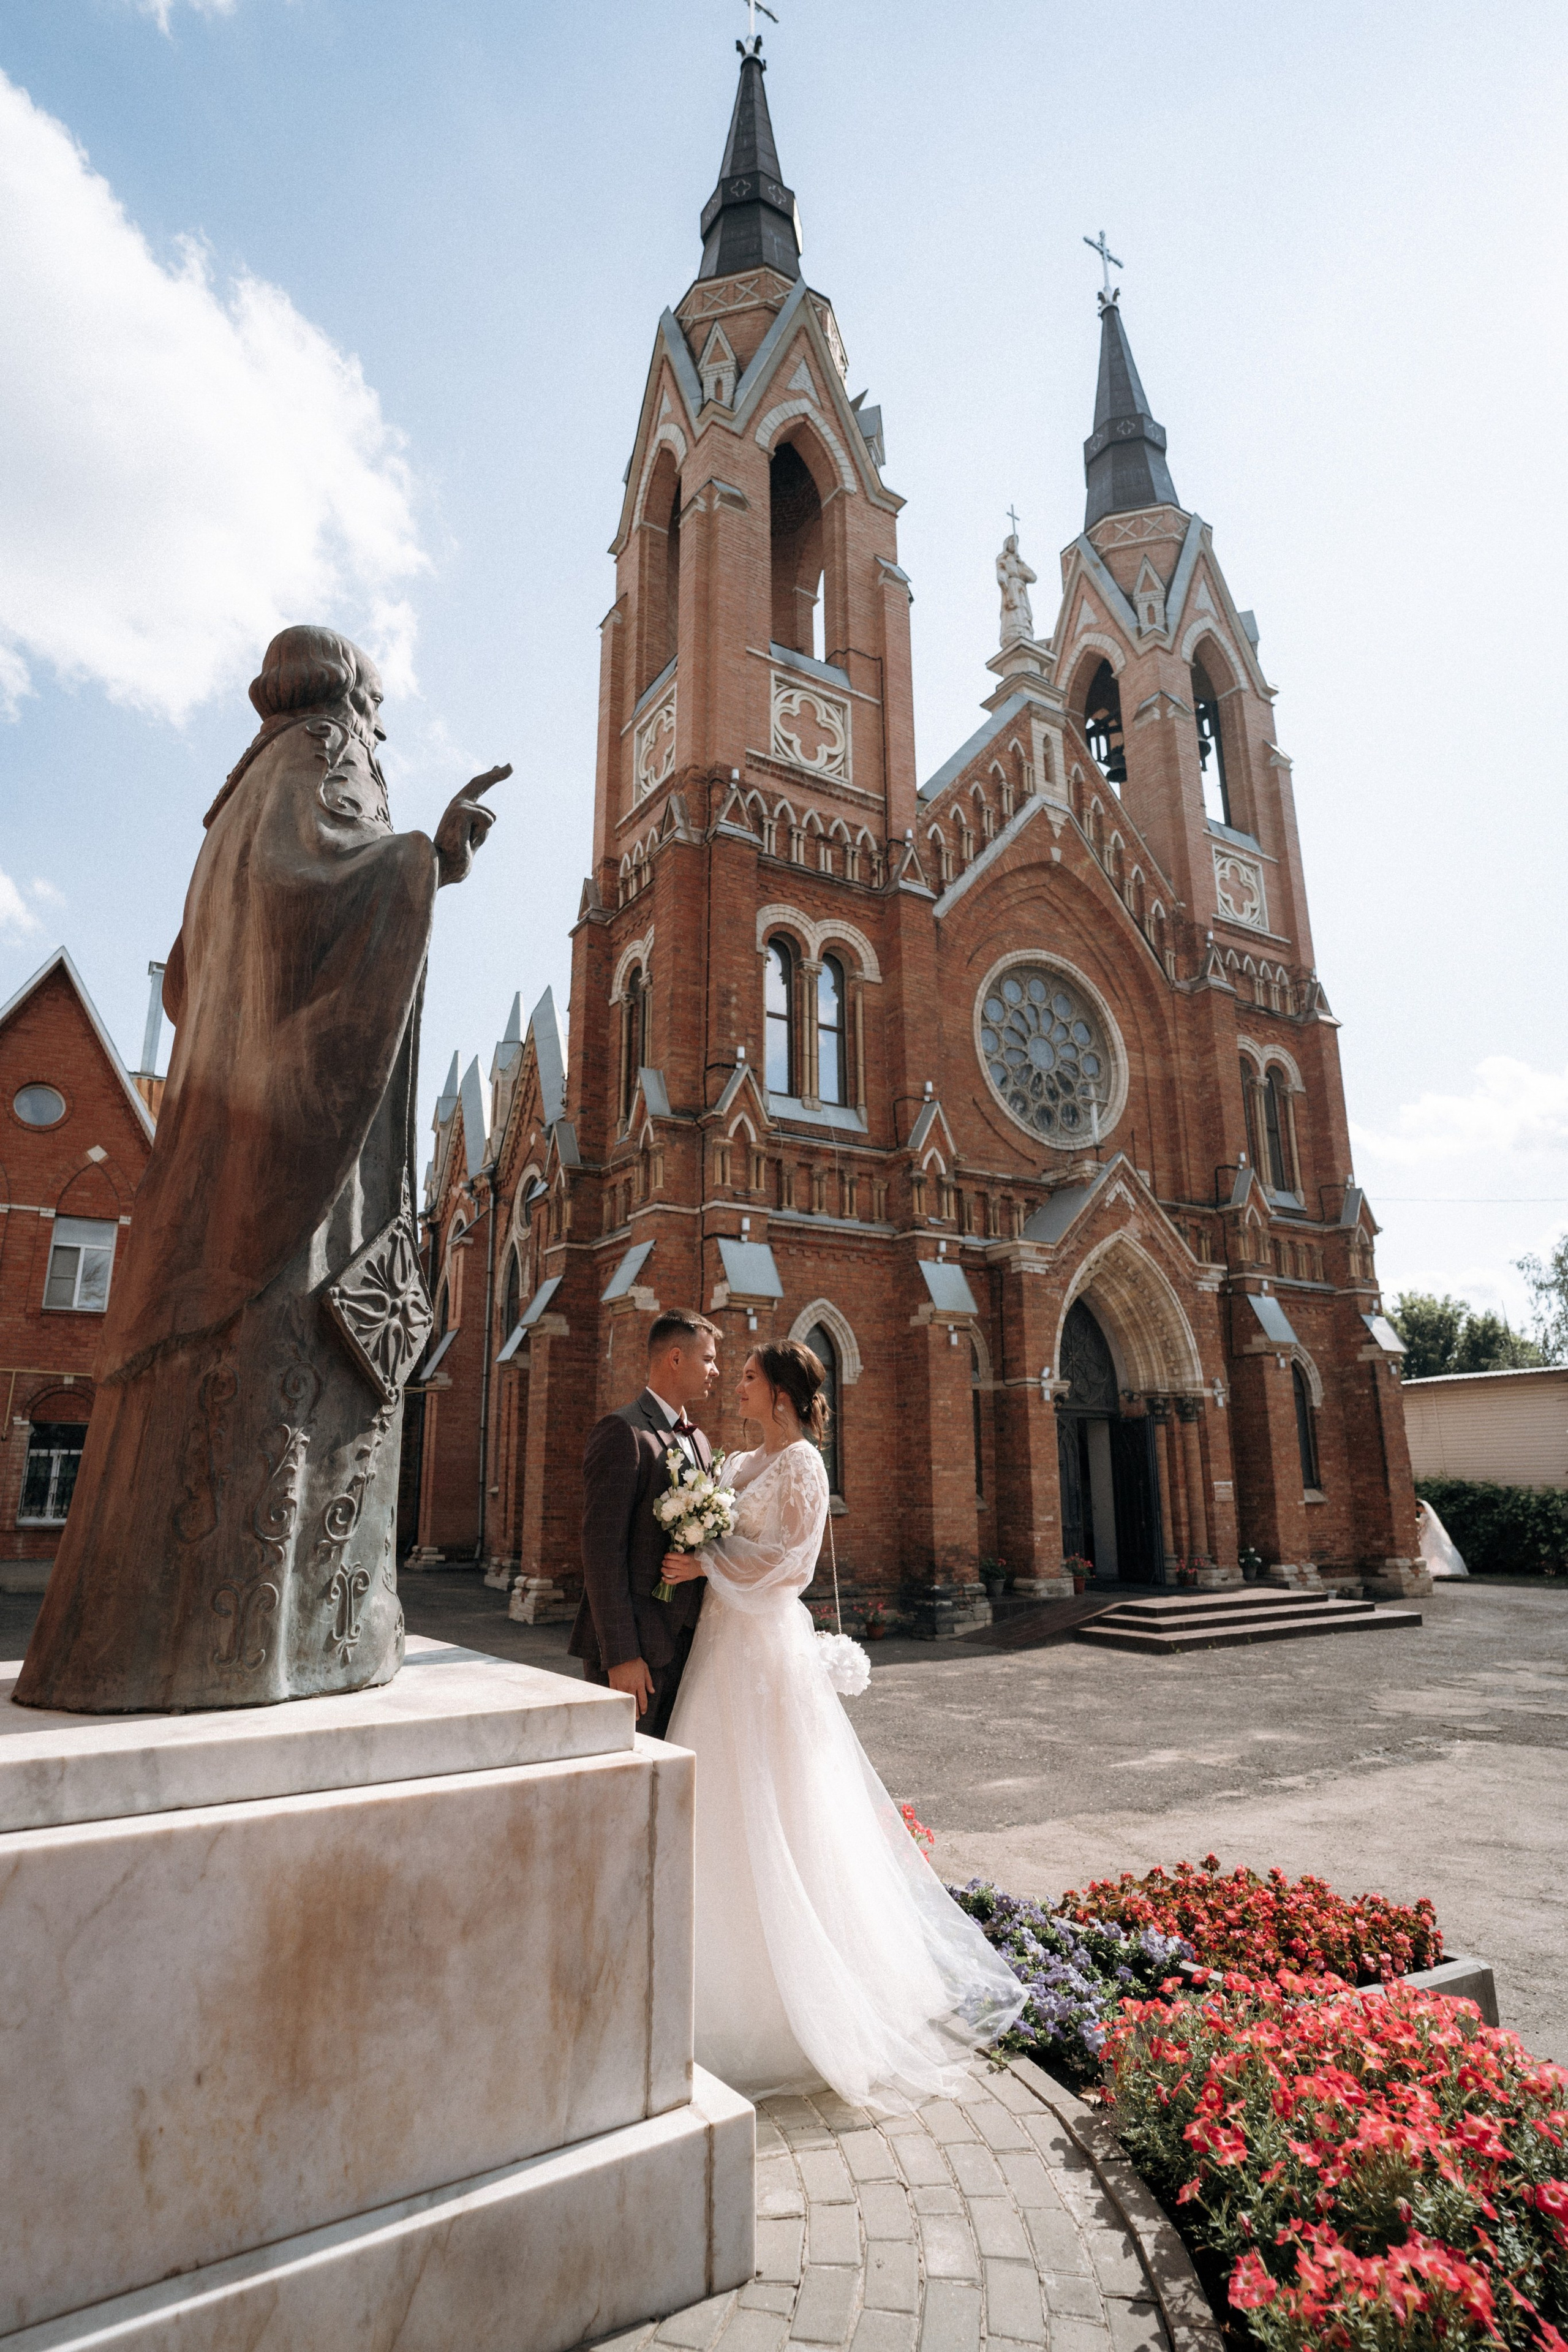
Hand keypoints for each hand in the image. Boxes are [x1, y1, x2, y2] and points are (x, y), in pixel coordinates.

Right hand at [435, 763, 510, 885]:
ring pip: (490, 816)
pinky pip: (488, 821)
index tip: (501, 767)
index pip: (477, 787)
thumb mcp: (475, 837)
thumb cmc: (458, 857)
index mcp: (460, 809)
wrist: (444, 867)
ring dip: (484, 833)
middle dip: (496, 775)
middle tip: (511, 766)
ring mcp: (458, 806)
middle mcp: (457, 804)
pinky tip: (466, 840)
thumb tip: (492, 817)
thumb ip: (481, 825)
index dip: (491, 777)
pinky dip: (481, 834)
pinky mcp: (461, 811)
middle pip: (479, 783)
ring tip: (467, 842)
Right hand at [607, 1657, 654, 1715]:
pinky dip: (617, 1701)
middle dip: (635, 1712)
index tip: (643, 1712)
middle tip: (636, 1719)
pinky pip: (615, 1694)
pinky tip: (618, 1706)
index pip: (643, 1699)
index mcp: (639, 1683)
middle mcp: (631, 1686)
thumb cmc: (634, 1660)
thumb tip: (652, 1691)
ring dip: (626, 1709)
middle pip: (634, 1703)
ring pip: (625, 1701)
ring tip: (627, 1715)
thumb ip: (649, 1681)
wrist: (621, 1654)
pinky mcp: (613, 1683)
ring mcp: (621, 1686)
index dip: (643, 1707)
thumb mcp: (645, 1669)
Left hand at [660, 1550, 706, 1583]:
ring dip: (663, 1570)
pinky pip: (673, 1581)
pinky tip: (663, 1578)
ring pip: (669, 1572)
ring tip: (663, 1568)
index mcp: (684, 1557)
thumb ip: (680, 1554)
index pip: (671, 1556)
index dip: (666, 1555)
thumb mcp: (688, 1553)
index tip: (666, 1556)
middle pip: (668, 1564)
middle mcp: (683, 1565)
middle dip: (664, 1562)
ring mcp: (683, 1573)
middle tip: (663, 1562)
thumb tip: (669, 1554)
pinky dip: (666, 1580)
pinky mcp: (683, 1579)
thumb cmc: (695, 1558)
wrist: (703, 1567)